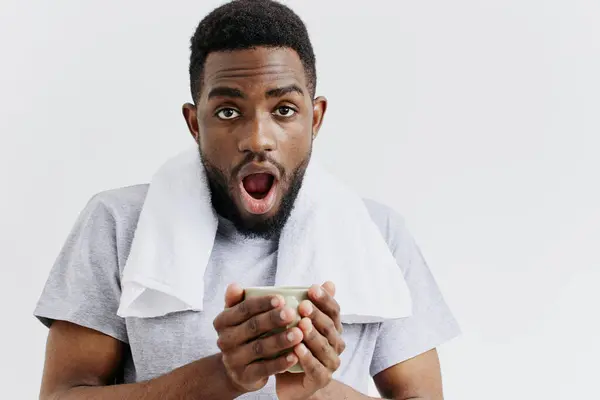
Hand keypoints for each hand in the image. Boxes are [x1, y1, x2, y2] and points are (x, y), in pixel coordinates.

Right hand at [213, 283, 303, 393]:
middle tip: (293, 313)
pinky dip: (281, 362)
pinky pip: (265, 368)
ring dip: (281, 340)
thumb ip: (237, 300)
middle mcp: (224, 340)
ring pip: (260, 348)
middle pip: (252, 327)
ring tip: (299, 333)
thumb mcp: (237, 316)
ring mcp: (233, 360)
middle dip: (273, 319)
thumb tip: (235, 285)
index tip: (282, 298)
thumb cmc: (244, 334)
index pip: (244, 309)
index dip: (262, 303)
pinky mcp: (244, 377)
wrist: (237, 370)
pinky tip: (296, 355)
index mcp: (222, 321)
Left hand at [276, 281, 345, 399]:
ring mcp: (331, 362)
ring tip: (300, 325)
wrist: (292, 381)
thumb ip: (312, 305)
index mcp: (333, 328)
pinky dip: (307, 358)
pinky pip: (315, 368)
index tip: (312, 288)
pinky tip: (297, 349)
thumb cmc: (296, 348)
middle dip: (316, 315)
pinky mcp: (322, 379)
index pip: (334, 311)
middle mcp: (336, 344)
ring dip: (312, 335)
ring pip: (323, 346)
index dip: (325, 299)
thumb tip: (329, 282)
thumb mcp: (301, 324)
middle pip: (329, 327)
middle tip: (303, 305)